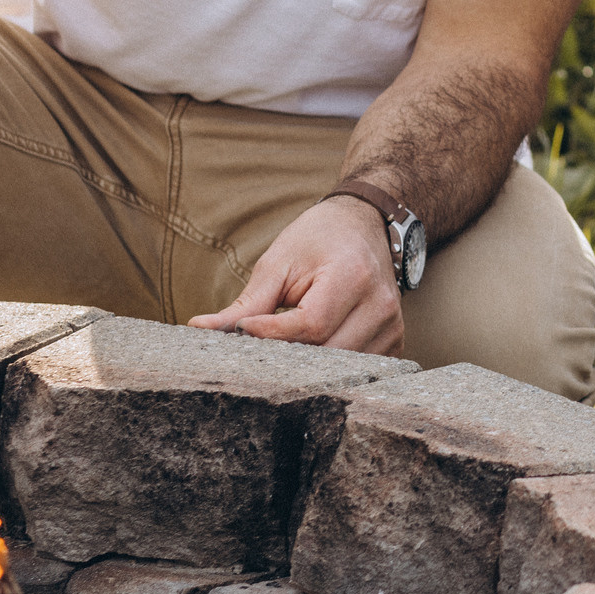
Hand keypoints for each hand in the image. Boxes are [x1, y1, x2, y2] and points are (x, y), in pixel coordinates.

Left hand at [187, 196, 404, 353]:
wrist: (364, 223)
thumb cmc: (318, 239)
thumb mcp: (279, 261)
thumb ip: (246, 302)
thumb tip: (199, 329)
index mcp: (352, 276)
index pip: (309, 325)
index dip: (271, 335)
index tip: (240, 332)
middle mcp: (380, 304)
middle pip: (325, 354)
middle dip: (285, 357)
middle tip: (253, 350)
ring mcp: (392, 325)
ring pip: (341, 369)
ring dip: (306, 367)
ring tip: (280, 353)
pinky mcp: (394, 340)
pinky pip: (358, 370)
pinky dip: (330, 368)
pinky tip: (311, 356)